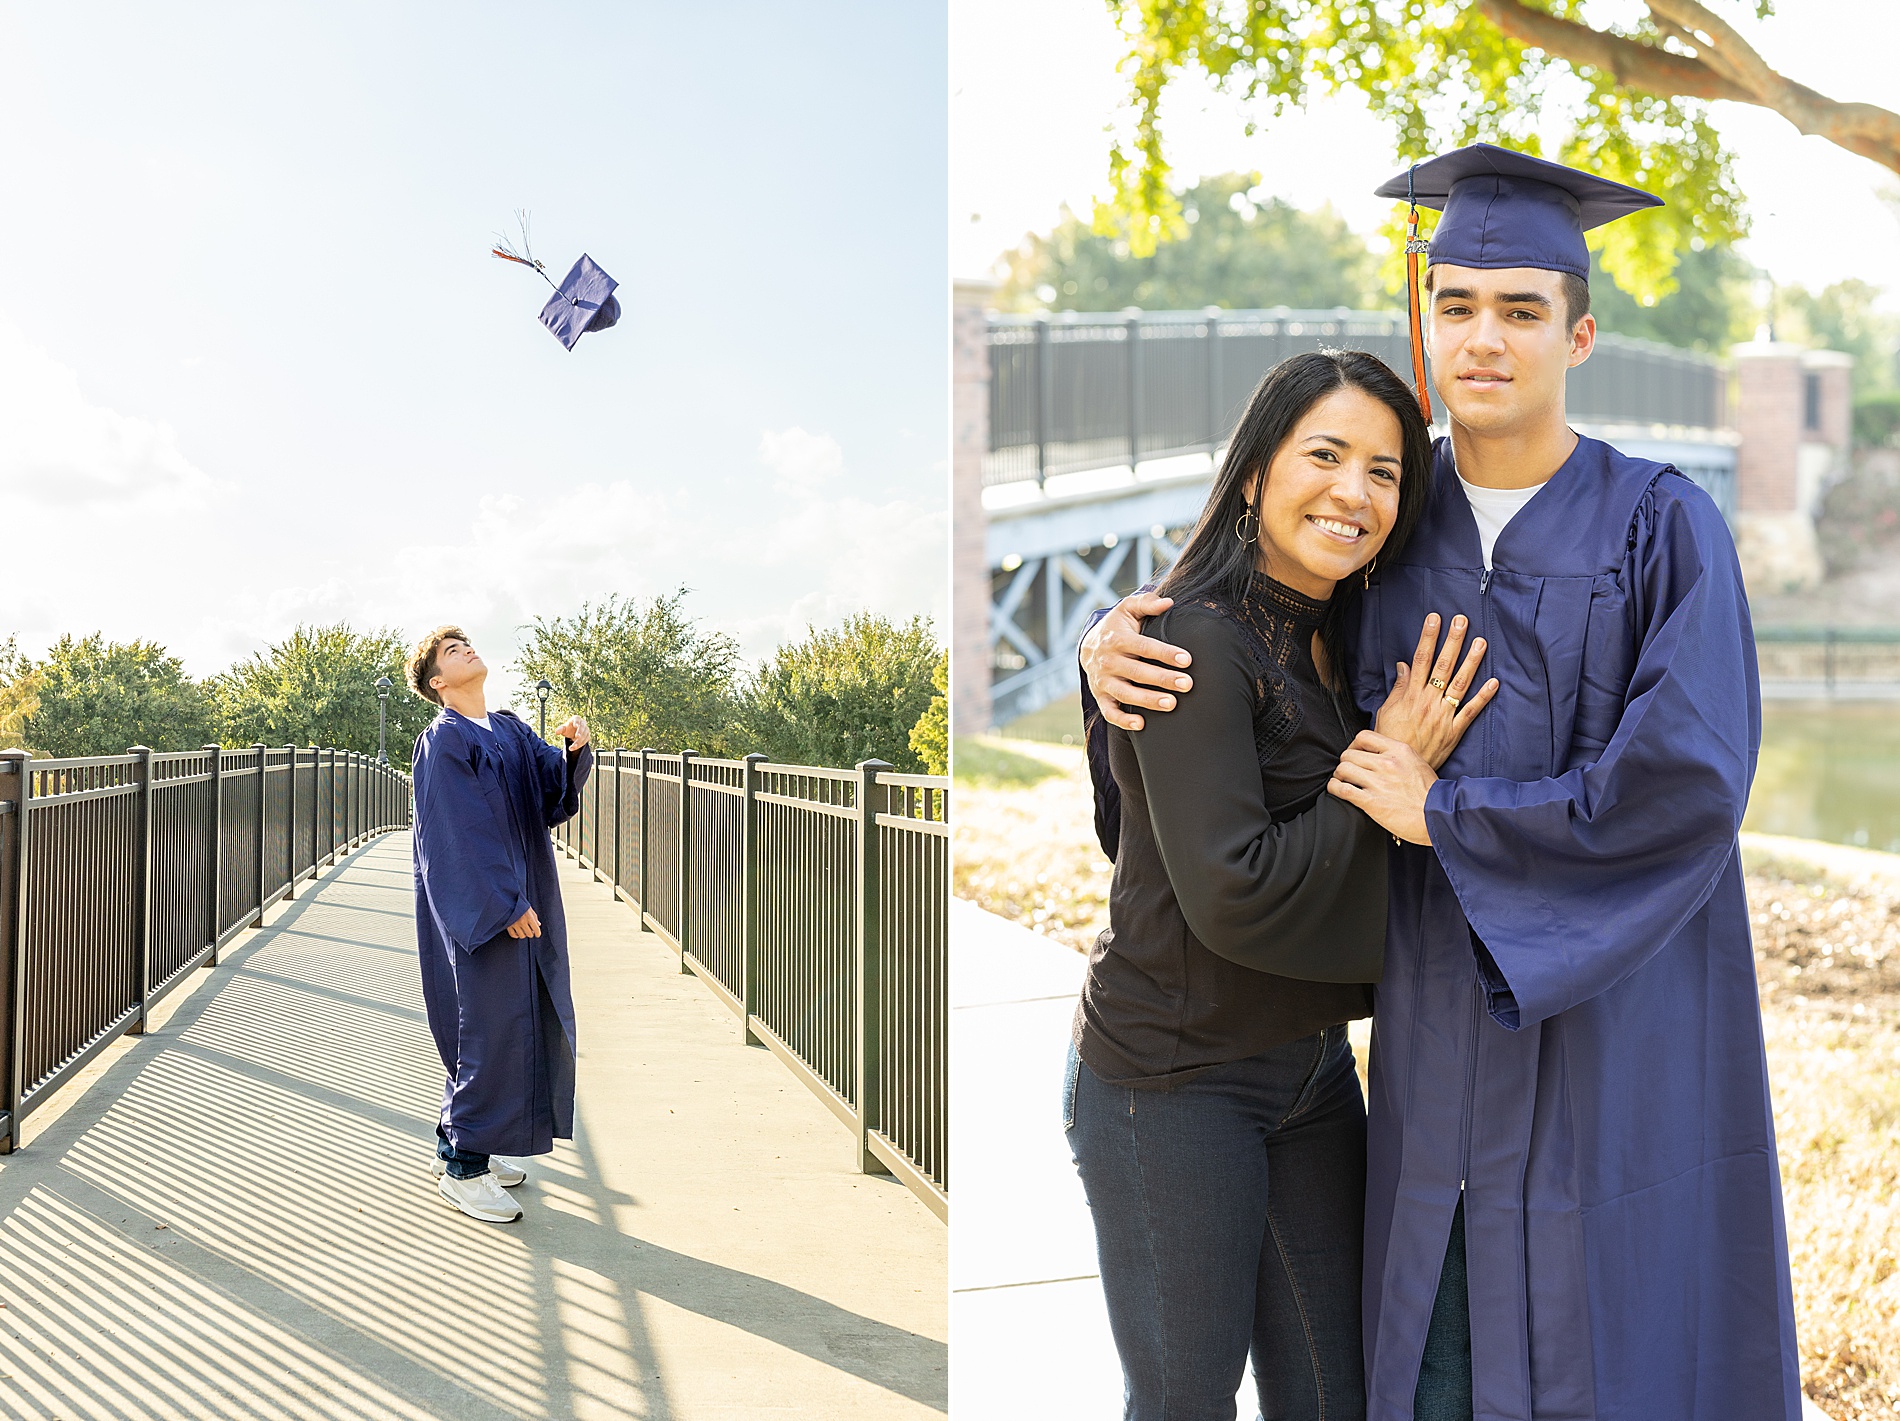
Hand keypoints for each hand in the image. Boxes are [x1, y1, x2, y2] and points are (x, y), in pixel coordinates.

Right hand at [507, 906, 541, 937]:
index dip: (538, 933)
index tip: (537, 934)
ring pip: (522, 936)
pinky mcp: (508, 925)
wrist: (510, 901)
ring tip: (524, 932)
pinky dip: (516, 935)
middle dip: (531, 934)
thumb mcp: (530, 910)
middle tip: (531, 931)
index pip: (536, 930)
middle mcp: (523, 922)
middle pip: (529, 934)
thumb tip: (538, 925)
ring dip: (524, 935)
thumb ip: (535, 918)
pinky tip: (518, 933)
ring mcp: (515, 924)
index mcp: (530, 918)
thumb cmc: (522, 905)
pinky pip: (513, 935)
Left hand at [556, 715, 588, 749]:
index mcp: (576, 719)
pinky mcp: (587, 735)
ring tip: (572, 747)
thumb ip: (560, 729)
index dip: (577, 722)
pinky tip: (574, 748)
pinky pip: (585, 740)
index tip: (576, 725)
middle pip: (582, 727)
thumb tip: (556, 732)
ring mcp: (586, 729)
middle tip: (577, 736)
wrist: (573, 733)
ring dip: (579, 741)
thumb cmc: (567, 729)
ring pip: (584, 735)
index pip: (577, 719)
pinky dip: (580, 744)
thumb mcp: (563, 729)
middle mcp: (583, 723)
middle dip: (580, 732)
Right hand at [1080, 592, 1192, 731]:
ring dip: (1148, 700)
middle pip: (1138, 672)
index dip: (1165, 653)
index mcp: (1117, 639)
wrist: (1088, 646)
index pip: (1144, 647)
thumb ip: (1147, 603)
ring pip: (1125, 693)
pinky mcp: (1101, 696)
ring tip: (1171, 704)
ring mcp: (1103, 680)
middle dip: (1163, 679)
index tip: (1187, 659)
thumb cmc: (1117, 627)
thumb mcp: (1127, 609)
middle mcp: (1108, 661)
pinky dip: (1123, 720)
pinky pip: (1110, 712)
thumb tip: (1168, 603)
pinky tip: (1142, 725)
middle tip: (1187, 684)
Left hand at [1328, 731, 1437, 844]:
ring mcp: (1379, 782)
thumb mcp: (1417, 763)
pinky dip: (1335, 788)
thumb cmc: (1431, 794)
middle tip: (1348, 771)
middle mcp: (1387, 763)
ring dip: (1339, 775)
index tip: (1355, 754)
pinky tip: (1338, 790)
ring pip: (1343, 769)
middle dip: (1345, 762)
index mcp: (1399, 750)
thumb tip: (1378, 755)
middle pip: (1349, 753)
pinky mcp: (1372, 802)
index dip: (1354, 745)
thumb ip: (1397, 756)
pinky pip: (1342, 789)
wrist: (1440, 816)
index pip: (1364, 736)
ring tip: (1343, 781)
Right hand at [1373, 613, 1498, 768]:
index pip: (1421, 659)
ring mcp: (1443, 715)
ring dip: (1471, 662)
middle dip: (1452, 641)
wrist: (1398, 769)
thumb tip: (1403, 666)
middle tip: (1462, 621)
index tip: (1434, 619)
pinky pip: (1471, 711)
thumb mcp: (1386, 711)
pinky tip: (1494, 682)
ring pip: (1460, 684)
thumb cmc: (1390, 740)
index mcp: (1410, 695)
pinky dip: (1483, 697)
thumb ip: (1397, 688)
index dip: (1428, 638)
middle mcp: (1428, 702)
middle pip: (1443, 666)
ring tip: (1481, 642)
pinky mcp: (1454, 731)